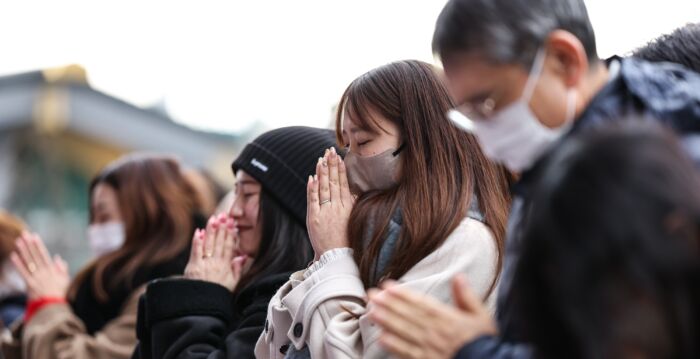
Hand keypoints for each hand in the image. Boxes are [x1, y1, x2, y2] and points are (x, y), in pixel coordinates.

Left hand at [11, 232, 69, 299]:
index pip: (44, 255)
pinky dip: (18, 264)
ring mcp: (37, 278)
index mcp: (53, 270)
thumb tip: (58, 257)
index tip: (35, 236)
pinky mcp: (30, 285)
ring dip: (23, 251)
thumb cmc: (61, 295)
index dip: (39, 245)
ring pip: (29, 262)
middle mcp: (44, 272)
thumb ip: (62, 269)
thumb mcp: (66, 281)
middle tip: (24, 234)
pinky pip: (23, 272)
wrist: (54, 308)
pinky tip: (14, 256)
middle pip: (35, 256)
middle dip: (30, 244)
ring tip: (18, 241)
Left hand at [185, 213, 245, 290]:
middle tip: (224, 216)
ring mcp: (205, 264)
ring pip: (209, 244)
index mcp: (226, 266)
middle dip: (222, 228)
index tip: (232, 224)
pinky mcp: (193, 266)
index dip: (231, 234)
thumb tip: (243, 256)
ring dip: (211, 230)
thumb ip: (238, 269)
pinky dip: (197, 241)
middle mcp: (216, 263)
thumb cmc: (218, 294)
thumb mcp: (233, 283)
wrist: (204, 305)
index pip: (229, 246)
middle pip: (220, 242)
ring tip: (213, 219)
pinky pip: (196, 251)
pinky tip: (198, 232)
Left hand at [307, 147, 354, 258]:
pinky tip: (313, 177)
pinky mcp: (314, 218)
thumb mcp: (353, 220)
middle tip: (329, 150)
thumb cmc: (346, 240)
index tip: (339, 157)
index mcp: (348, 207)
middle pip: (334, 182)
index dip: (340, 169)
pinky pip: (313, 200)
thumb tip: (355, 192)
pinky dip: (313, 188)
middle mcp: (337, 207)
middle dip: (331, 165)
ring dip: (323, 172)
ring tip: (321, 159)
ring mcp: (326, 212)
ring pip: (324, 188)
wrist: (337, 257)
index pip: (343, 183)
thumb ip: (353, 205)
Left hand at [368, 275, 496, 358]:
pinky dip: (395, 346)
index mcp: (448, 319)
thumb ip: (467, 297)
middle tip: (371, 295)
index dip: (402, 294)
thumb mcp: (482, 316)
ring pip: (405, 332)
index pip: (421, 303)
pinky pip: (408, 354)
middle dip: (388, 304)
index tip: (387, 286)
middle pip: (408, 316)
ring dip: (387, 321)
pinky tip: (382, 339)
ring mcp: (430, 349)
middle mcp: (436, 333)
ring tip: (372, 311)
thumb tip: (458, 276)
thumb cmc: (484, 342)